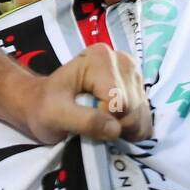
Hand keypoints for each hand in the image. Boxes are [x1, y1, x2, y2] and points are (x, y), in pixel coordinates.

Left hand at [20, 45, 150, 143]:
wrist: (44, 104)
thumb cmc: (45, 106)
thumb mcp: (55, 114)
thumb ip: (84, 121)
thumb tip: (115, 129)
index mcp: (100, 57)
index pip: (117, 101)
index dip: (103, 119)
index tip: (82, 121)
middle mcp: (122, 60)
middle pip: (133, 108)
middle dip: (114, 126)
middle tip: (90, 126)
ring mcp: (133, 75)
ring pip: (141, 116)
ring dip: (124, 131)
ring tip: (100, 126)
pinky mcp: (138, 91)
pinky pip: (146, 120)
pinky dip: (132, 132)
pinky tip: (113, 127)